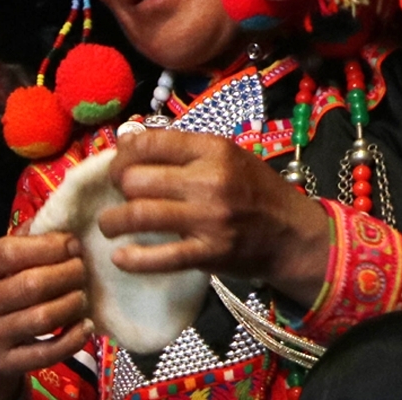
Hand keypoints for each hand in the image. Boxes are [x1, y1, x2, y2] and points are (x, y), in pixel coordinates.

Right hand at [0, 230, 92, 399]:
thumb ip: (19, 241)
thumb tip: (58, 216)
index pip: (9, 251)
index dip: (48, 246)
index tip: (73, 244)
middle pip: (31, 285)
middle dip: (67, 273)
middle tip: (83, 269)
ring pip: (43, 317)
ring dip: (72, 303)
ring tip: (83, 293)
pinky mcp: (3, 365)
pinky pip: (47, 352)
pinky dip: (73, 338)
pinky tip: (85, 325)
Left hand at [98, 127, 333, 305]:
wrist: (292, 234)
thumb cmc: (256, 190)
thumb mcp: (227, 155)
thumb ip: (181, 149)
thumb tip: (127, 142)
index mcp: (213, 149)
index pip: (151, 143)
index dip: (123, 153)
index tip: (120, 164)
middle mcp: (209, 180)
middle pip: (137, 179)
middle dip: (117, 186)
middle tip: (117, 194)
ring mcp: (208, 219)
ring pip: (140, 215)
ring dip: (113, 221)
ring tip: (109, 225)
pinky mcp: (209, 253)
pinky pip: (160, 257)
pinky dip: (133, 259)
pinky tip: (120, 257)